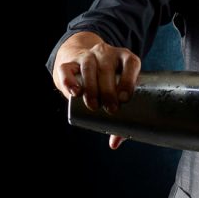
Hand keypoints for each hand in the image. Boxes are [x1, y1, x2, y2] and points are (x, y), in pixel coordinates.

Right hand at [53, 31, 140, 149]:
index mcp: (125, 58)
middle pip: (108, 68)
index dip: (129, 79)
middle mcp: (107, 53)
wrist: (81, 62)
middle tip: (110, 108)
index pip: (131, 63)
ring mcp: (88, 55)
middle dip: (109, 89)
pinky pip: (67, 68)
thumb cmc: (108, 83)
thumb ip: (120, 117)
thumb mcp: (117, 93)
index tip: (125, 98)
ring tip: (93, 105)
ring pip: (89, 67)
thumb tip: (114, 144)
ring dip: (91, 87)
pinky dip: (69, 80)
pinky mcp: (70, 62)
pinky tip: (74, 92)